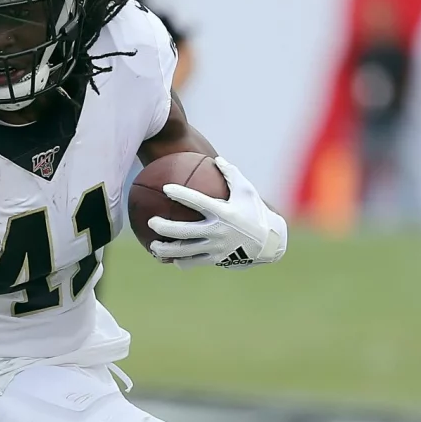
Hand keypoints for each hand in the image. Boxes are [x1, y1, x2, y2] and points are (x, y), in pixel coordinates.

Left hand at [148, 157, 286, 269]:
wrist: (269, 242)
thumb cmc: (255, 212)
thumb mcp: (247, 191)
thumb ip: (231, 175)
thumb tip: (216, 159)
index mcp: (224, 213)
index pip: (198, 202)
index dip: (181, 194)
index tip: (166, 188)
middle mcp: (218, 232)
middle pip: (184, 231)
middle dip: (164, 227)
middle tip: (150, 222)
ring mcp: (216, 248)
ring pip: (185, 252)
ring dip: (165, 250)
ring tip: (152, 246)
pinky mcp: (216, 260)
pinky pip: (193, 262)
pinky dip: (179, 261)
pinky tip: (168, 259)